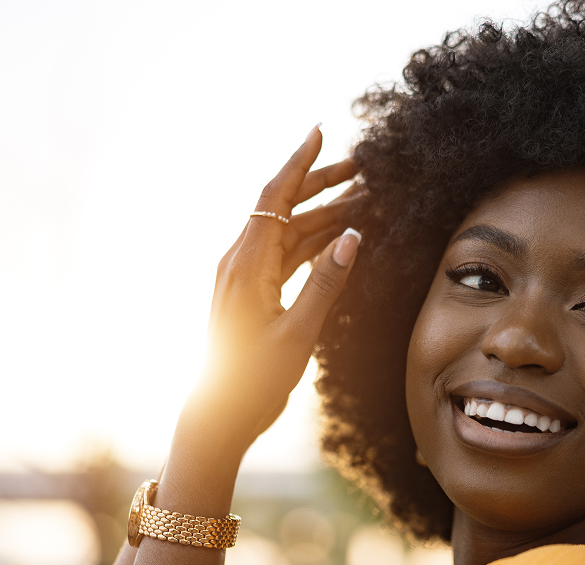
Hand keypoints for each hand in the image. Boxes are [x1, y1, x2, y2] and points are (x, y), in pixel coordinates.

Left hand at [177, 126, 359, 468]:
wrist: (220, 412)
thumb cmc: (256, 378)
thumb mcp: (299, 332)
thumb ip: (326, 283)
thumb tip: (353, 238)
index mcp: (247, 264)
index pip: (274, 196)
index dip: (300, 162)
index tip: (320, 132)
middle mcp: (241, 261)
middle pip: (282, 207)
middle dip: (321, 183)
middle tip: (362, 169)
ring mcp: (245, 276)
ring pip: (287, 231)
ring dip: (323, 215)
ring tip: (363, 202)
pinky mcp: (252, 292)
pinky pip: (285, 255)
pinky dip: (312, 243)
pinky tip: (340, 239)